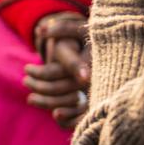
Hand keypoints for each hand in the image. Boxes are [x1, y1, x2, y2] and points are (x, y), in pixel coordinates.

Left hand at [26, 13, 89, 127]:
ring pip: (66, 104)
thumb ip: (63, 28)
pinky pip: (76, 115)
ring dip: (44, 102)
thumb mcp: (81, 29)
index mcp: (90, 62)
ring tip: (30, 96)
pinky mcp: (96, 102)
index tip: (26, 69)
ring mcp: (96, 92)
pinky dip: (60, 116)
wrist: (119, 55)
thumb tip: (41, 29)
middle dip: (39, 86)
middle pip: (61, 88)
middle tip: (24, 79)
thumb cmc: (96, 39)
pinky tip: (44, 108)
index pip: (61, 71)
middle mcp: (95, 80)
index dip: (42, 73)